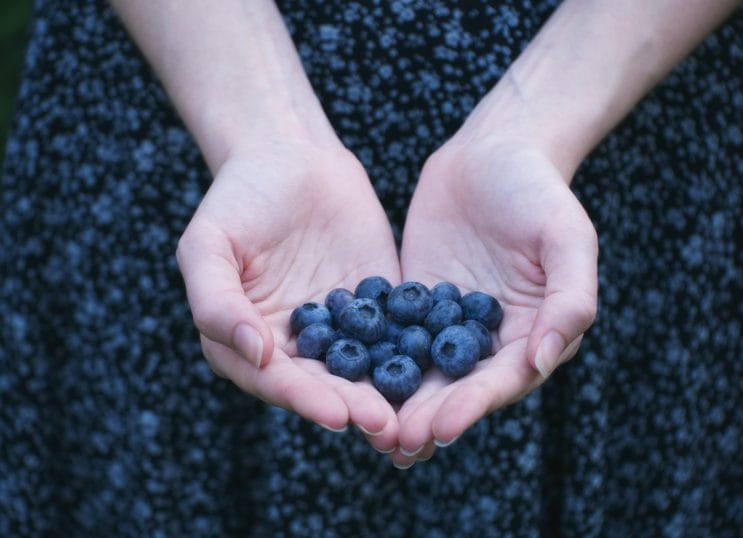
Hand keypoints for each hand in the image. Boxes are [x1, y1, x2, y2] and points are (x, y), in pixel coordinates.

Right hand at [176, 139, 400, 449]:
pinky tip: (438, 370)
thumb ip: (216, 301)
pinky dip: (413, 353)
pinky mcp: (376, 306)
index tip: (337, 415)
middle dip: (353, 406)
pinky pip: (394, 333)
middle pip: (323, 385)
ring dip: (386, 395)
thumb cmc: (239, 198)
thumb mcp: (208, 244)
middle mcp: (293, 345)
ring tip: (412, 417)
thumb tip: (255, 353)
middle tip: (385, 426)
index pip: (275, 380)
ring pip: (362, 369)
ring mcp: (338, 328)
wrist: (292, 156)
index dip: (304, 399)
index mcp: (246, 340)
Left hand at [391, 139, 597, 466]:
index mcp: (532, 333)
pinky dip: (373, 360)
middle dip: (427, 417)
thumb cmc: (540, 190)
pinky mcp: (415, 302)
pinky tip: (345, 381)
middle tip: (393, 443)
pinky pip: (392, 335)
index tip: (440, 428)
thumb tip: (543, 361)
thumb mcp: (568, 238)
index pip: (501, 381)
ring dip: (398, 403)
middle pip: (457, 387)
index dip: (472, 406)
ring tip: (368, 431)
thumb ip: (568, 299)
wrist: (493, 150)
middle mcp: (489, 338)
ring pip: (422, 372)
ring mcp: (448, 322)